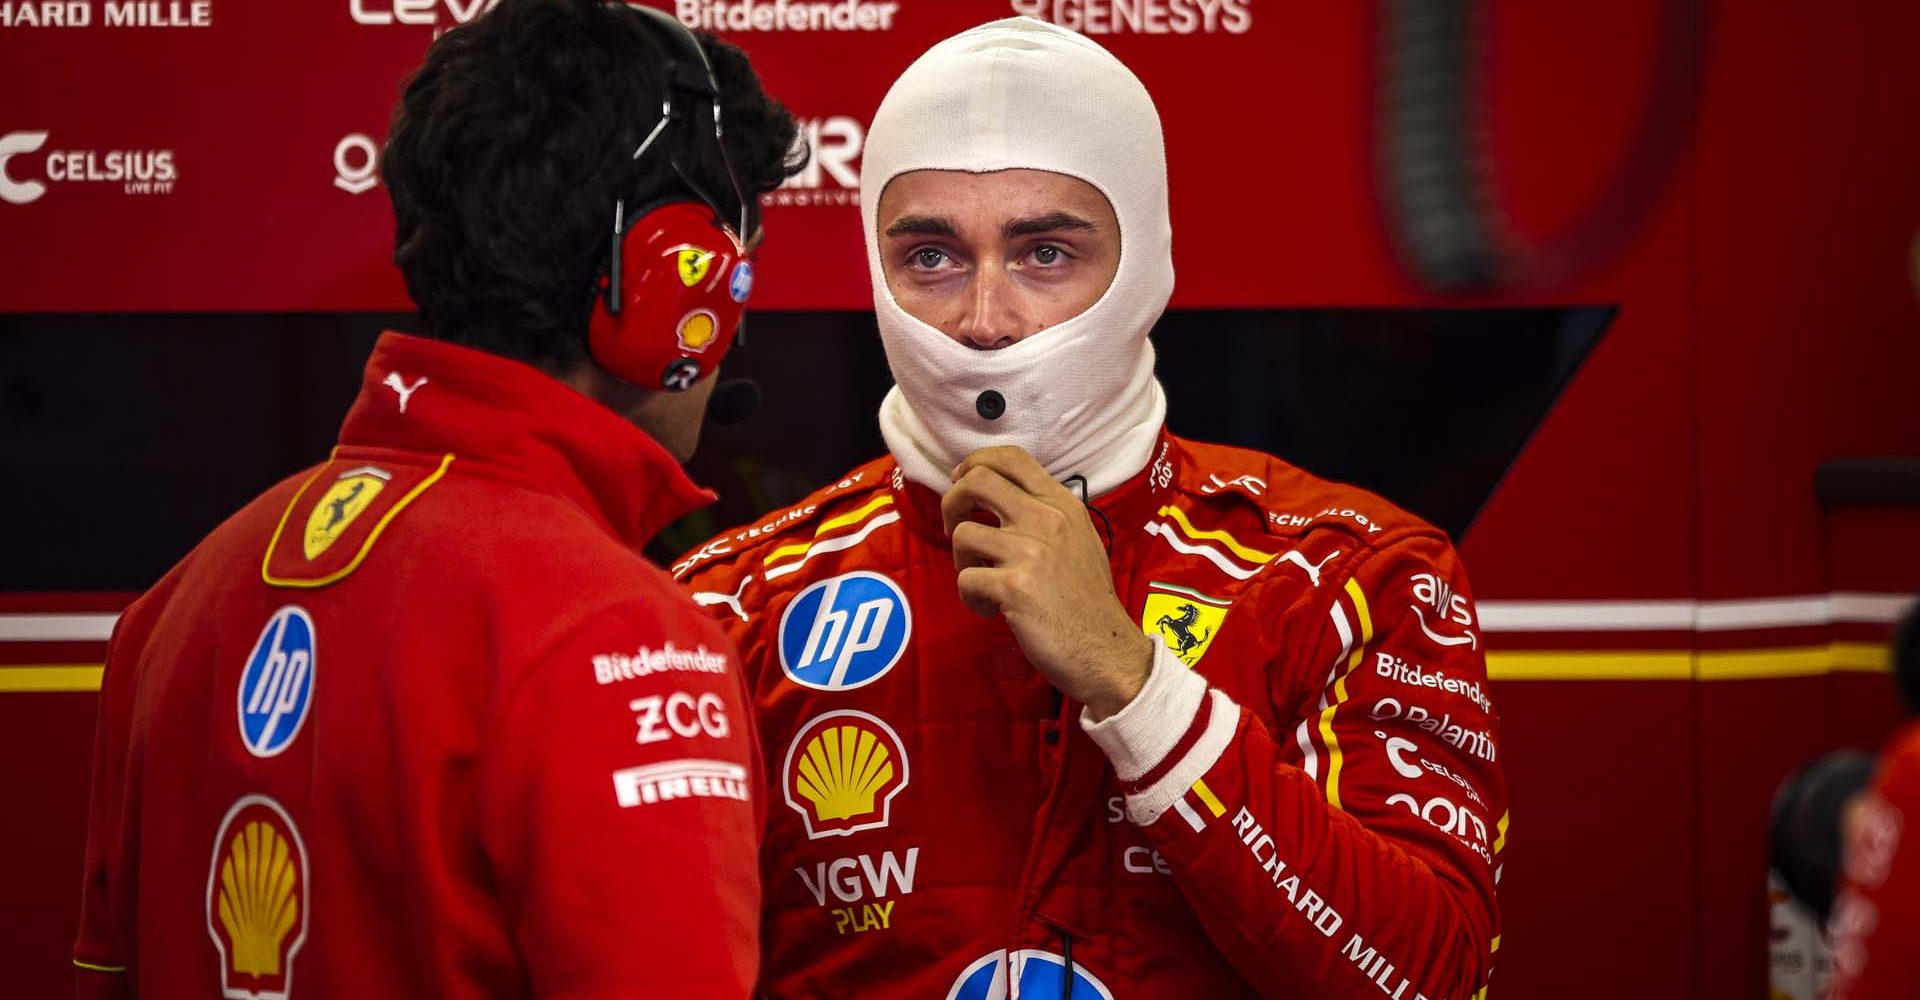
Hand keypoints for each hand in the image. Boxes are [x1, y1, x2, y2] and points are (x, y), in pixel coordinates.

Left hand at [941, 446, 1155, 719]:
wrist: (1106, 651)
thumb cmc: (1088, 601)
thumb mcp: (1079, 539)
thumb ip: (1045, 515)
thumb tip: (998, 499)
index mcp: (1062, 504)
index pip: (1011, 457)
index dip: (974, 463)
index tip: (962, 483)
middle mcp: (1047, 519)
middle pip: (976, 480)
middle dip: (951, 502)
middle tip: (954, 528)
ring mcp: (1031, 551)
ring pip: (963, 534)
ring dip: (961, 562)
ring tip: (984, 583)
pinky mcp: (1015, 586)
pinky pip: (966, 580)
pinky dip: (971, 599)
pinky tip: (992, 610)